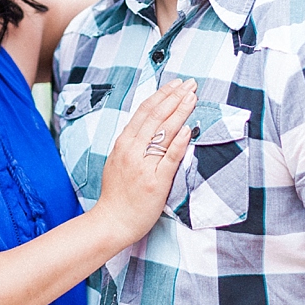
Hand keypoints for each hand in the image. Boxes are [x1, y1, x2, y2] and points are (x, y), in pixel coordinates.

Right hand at [92, 78, 197, 246]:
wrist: (112, 221)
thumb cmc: (118, 193)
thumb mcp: (119, 160)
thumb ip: (133, 142)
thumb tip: (150, 125)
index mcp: (124, 143)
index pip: (145, 112)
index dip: (162, 95)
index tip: (176, 84)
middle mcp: (132, 150)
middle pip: (156, 117)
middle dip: (175, 97)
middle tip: (190, 84)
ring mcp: (143, 165)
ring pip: (163, 133)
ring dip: (180, 112)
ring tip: (192, 97)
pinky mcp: (155, 182)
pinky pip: (169, 158)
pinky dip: (179, 143)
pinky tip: (188, 129)